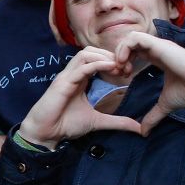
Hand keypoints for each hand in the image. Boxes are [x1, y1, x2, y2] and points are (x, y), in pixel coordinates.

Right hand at [16, 47, 144, 146]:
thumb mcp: (98, 122)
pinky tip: (110, 68)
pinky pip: (81, 67)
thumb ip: (117, 122)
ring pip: (85, 53)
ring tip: (118, 67)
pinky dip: (97, 64)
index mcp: (79, 79)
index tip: (127, 72)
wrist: (46, 133)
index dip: (112, 61)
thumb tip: (138, 128)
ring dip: (104, 57)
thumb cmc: (65, 125)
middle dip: (110, 55)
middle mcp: (73, 74)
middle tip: (125, 68)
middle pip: (91, 51)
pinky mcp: (63, 82)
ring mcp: (67, 76)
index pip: (95, 58)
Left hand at [111, 31, 184, 132]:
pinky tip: (125, 63)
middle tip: (119, 72)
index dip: (125, 61)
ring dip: (121, 51)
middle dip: (119, 56)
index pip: (136, 51)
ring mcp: (158, 45)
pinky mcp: (159, 44)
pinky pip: (135, 37)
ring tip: (121, 68)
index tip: (123, 76)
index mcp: (159, 58)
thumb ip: (153, 116)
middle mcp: (158, 49)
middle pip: (130, 43)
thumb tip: (144, 132)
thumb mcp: (165, 105)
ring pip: (131, 37)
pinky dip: (125, 48)